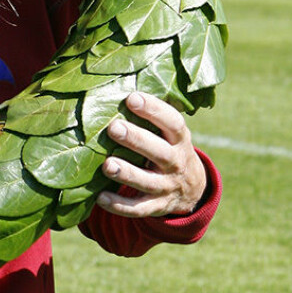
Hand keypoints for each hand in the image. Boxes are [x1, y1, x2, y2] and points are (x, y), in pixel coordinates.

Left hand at [96, 91, 206, 218]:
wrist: (191, 189)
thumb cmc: (168, 148)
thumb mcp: (170, 133)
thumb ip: (152, 116)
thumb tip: (117, 83)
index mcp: (180, 140)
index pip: (172, 123)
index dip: (154, 110)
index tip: (132, 98)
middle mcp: (177, 163)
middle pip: (159, 152)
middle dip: (137, 140)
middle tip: (113, 127)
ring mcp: (167, 187)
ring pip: (147, 182)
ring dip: (127, 173)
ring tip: (106, 164)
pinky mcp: (156, 207)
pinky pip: (138, 209)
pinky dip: (119, 205)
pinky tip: (100, 197)